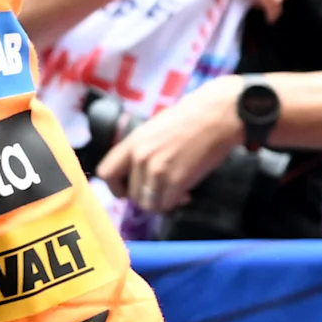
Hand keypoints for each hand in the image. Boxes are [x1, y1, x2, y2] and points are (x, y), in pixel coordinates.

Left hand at [96, 80, 246, 218]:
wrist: (216, 116)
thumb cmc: (190, 118)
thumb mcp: (154, 129)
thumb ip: (141, 149)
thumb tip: (136, 171)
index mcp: (132, 142)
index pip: (106, 173)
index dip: (116, 187)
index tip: (129, 189)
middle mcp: (140, 158)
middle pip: (131, 195)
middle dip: (146, 197)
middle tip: (161, 191)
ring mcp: (158, 171)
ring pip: (148, 204)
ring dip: (161, 202)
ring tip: (175, 192)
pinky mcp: (176, 181)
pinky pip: (167, 205)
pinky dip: (176, 203)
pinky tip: (186, 193)